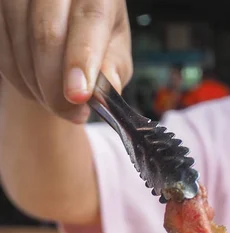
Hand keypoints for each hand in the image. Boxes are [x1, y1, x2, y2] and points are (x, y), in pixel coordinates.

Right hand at [0, 0, 131, 122]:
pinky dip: (18, 78)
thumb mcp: (115, 50)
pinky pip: (2, 50)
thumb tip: (104, 93)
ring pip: (21, 42)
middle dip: (57, 85)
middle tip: (71, 112)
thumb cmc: (96, 37)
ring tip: (57, 101)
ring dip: (37, 86)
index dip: (81, 59)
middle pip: (48, 33)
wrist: (66, 25)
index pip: (89, 19)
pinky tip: (36, 88)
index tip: (78, 95)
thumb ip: (113, 68)